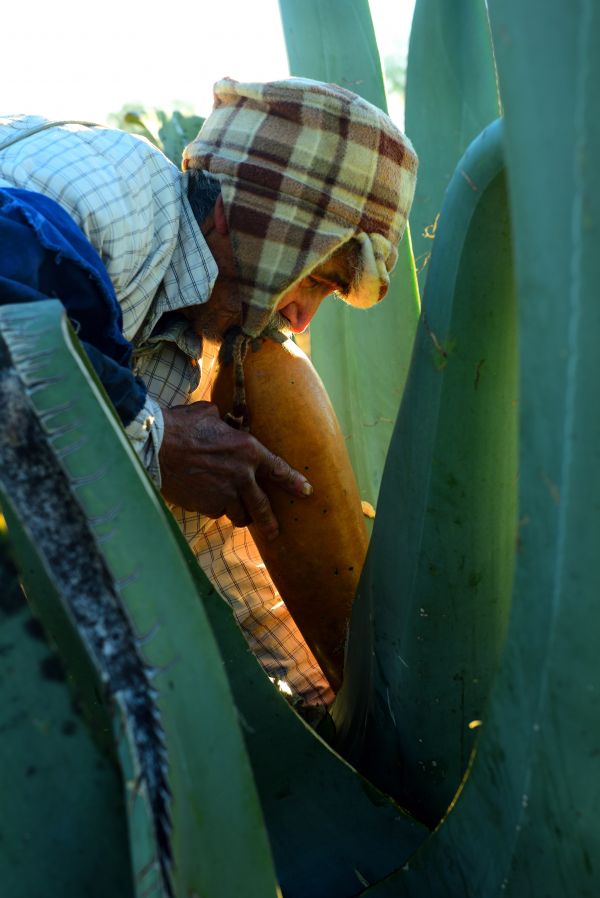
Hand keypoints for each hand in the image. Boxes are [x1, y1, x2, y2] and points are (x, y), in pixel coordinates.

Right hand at [158, 401, 311, 540]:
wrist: (157, 446)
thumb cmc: (181, 426)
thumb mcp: (210, 416)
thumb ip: (224, 425)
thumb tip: (223, 424)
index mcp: (248, 450)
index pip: (279, 470)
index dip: (294, 482)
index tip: (306, 491)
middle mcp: (242, 475)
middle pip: (263, 506)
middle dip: (271, 522)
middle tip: (275, 531)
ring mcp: (225, 494)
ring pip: (240, 514)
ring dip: (240, 514)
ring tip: (237, 513)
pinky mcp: (207, 507)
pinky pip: (216, 512)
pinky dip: (215, 509)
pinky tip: (207, 500)